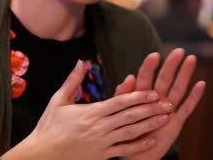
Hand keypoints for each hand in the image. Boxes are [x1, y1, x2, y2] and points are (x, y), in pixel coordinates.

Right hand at [4, 60, 173, 159]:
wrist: (43, 154)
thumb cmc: (49, 126)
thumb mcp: (59, 100)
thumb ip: (72, 81)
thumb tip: (81, 61)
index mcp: (92, 112)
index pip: (120, 102)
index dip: (139, 96)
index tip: (154, 91)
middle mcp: (100, 127)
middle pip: (131, 116)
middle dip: (151, 109)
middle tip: (169, 103)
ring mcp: (102, 143)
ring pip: (131, 133)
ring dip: (150, 125)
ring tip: (166, 119)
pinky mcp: (102, 157)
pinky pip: (124, 151)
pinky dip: (139, 146)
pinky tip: (151, 141)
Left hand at [115, 48, 205, 159]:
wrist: (134, 155)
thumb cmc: (124, 133)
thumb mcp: (120, 114)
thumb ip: (123, 96)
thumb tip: (129, 76)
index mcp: (141, 96)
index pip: (146, 77)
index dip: (150, 66)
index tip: (155, 54)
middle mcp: (156, 100)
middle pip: (165, 79)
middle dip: (171, 65)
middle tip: (179, 50)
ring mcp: (167, 110)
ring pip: (178, 89)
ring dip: (185, 74)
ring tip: (191, 59)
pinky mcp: (176, 123)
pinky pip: (187, 108)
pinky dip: (194, 97)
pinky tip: (201, 84)